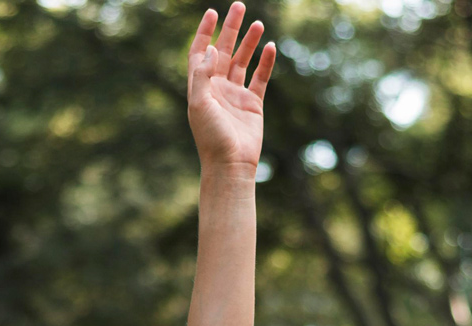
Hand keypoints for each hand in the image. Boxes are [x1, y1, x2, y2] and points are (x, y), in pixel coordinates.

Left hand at [188, 5, 274, 172]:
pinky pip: (260, 78)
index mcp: (200, 87)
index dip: (204, 32)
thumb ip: (203, 75)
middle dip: (230, 29)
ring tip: (258, 24)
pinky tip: (271, 47)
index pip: (200, 53)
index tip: (212, 13)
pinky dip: (266, 63)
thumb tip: (211, 48)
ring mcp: (236, 95)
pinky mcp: (253, 104)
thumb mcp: (200, 104)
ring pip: (243, 61)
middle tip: (238, 7)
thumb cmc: (211, 137)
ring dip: (249, 42)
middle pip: (223, 51)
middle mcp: (217, 88)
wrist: (231, 164)